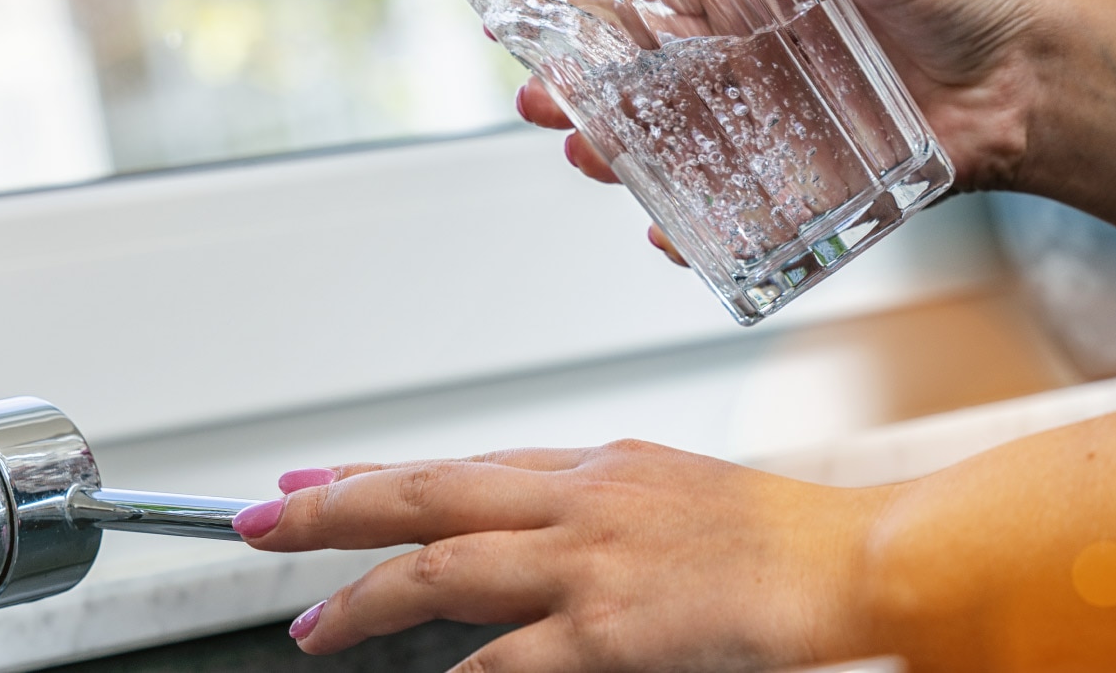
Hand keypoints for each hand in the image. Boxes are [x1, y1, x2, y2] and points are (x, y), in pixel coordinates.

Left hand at [234, 444, 889, 670]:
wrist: (859, 558)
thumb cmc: (776, 537)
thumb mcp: (665, 493)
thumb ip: (587, 505)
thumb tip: (523, 524)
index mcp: (590, 465)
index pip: (454, 463)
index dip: (371, 476)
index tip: (305, 481)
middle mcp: (576, 498)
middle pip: (424, 492)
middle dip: (330, 509)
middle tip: (257, 522)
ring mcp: (590, 560)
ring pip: (443, 564)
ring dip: (365, 598)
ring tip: (310, 627)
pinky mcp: (616, 627)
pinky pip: (512, 657)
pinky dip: (466, 672)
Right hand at [517, 0, 1061, 255]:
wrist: (1041, 82)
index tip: (533, 6)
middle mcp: (743, 51)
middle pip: (633, 70)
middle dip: (576, 86)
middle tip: (541, 101)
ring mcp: (764, 117)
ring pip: (667, 139)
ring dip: (616, 153)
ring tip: (589, 160)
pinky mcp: (798, 176)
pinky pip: (729, 204)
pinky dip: (691, 225)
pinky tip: (666, 231)